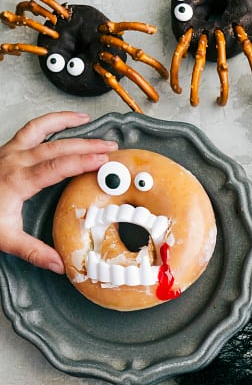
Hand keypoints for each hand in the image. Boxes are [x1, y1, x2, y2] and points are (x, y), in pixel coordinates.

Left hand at [0, 111, 117, 271]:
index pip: (56, 166)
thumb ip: (34, 252)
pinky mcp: (6, 150)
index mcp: (17, 181)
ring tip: (85, 119)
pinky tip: (61, 125)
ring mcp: (9, 152)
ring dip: (65, 122)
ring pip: (40, 128)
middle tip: (109, 146)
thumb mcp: (6, 239)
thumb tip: (59, 264)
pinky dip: (49, 123)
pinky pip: (31, 130)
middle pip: (56, 146)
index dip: (82, 161)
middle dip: (86, 144)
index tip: (102, 159)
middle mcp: (14, 161)